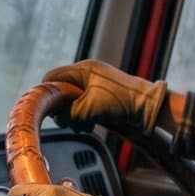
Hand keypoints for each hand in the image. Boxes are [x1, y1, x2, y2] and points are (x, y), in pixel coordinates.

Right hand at [42, 60, 167, 135]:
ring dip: (74, 116)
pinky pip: (84, 106)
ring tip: (83, 125)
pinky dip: (84, 117)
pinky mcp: (102, 97)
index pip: (53, 76)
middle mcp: (88, 75)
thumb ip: (68, 113)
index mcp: (83, 69)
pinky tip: (90, 125)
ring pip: (72, 101)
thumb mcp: (89, 108)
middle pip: (62, 91)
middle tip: (69, 121)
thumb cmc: (121, 102)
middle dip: (63, 109)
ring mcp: (95, 85)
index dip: (46, 93)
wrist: (148, 108)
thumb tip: (58, 118)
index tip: (46, 109)